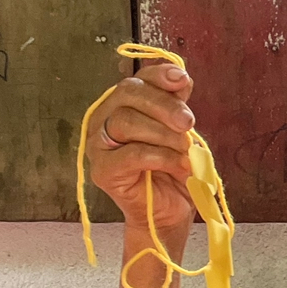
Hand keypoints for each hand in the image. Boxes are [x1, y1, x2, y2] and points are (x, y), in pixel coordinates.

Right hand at [86, 60, 196, 234]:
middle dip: (164, 105)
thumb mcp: (180, 131)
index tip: (182, 82)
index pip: (137, 80)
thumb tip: (180, 79)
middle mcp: (104, 119)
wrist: (171, 211)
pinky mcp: (101, 171)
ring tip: (185, 150)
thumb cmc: (174, 169)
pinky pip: (131, 154)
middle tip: (188, 123)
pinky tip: (179, 165)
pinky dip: (161, 157)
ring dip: (164, 134)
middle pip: (128, 94)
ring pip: (127, 122)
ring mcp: (97, 145)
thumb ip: (176, 104)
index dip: (158, 76)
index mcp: (122, 104)